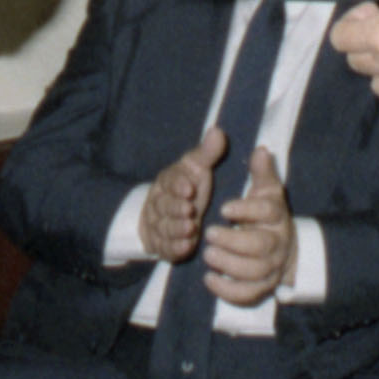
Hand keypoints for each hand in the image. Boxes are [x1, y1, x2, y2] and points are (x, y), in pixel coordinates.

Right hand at [132, 124, 224, 267]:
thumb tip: (218, 130)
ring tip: (190, 228)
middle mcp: (160, 203)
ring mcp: (160, 225)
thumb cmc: (188, 187)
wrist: (165, 216)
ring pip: (165, 226)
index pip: (169, 181)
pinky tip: (186, 247)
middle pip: (164, 205)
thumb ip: (207, 153)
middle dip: (176, 208)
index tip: (190, 188)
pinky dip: (175, 247)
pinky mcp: (163, 244)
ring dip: (176, 228)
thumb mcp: (197, 169)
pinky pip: (166, 246)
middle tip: (190, 210)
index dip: (178, 185)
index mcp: (168, 182)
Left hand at [202, 147, 294, 306]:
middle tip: (208, 233)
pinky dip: (229, 290)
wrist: (285, 248)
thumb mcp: (265, 191)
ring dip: (229, 265)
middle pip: (261, 245)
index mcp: (277, 215)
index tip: (224, 207)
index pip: (267, 211)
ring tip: (207, 254)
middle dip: (233, 240)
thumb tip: (261, 150)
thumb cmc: (267, 214)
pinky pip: (249, 294)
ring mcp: (273, 267)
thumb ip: (261, 172)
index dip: (246, 209)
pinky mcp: (263, 286)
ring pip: (255, 271)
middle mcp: (278, 242)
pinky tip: (209, 279)